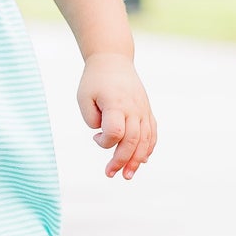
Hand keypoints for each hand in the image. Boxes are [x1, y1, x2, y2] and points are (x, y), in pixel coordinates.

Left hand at [77, 53, 156, 180]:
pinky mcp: (147, 110)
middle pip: (132, 140)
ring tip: (128, 175)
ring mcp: (143, 109)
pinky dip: (148, 148)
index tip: (94, 138)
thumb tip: (104, 135)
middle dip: (122, 161)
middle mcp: (133, 108)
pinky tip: (142, 161)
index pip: (115, 132)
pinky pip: (152, 132)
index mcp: (116, 103)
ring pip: (145, 140)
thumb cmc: (94, 80)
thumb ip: (91, 119)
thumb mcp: (83, 97)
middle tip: (110, 174)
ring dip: (137, 160)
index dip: (104, 142)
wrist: (113, 60)